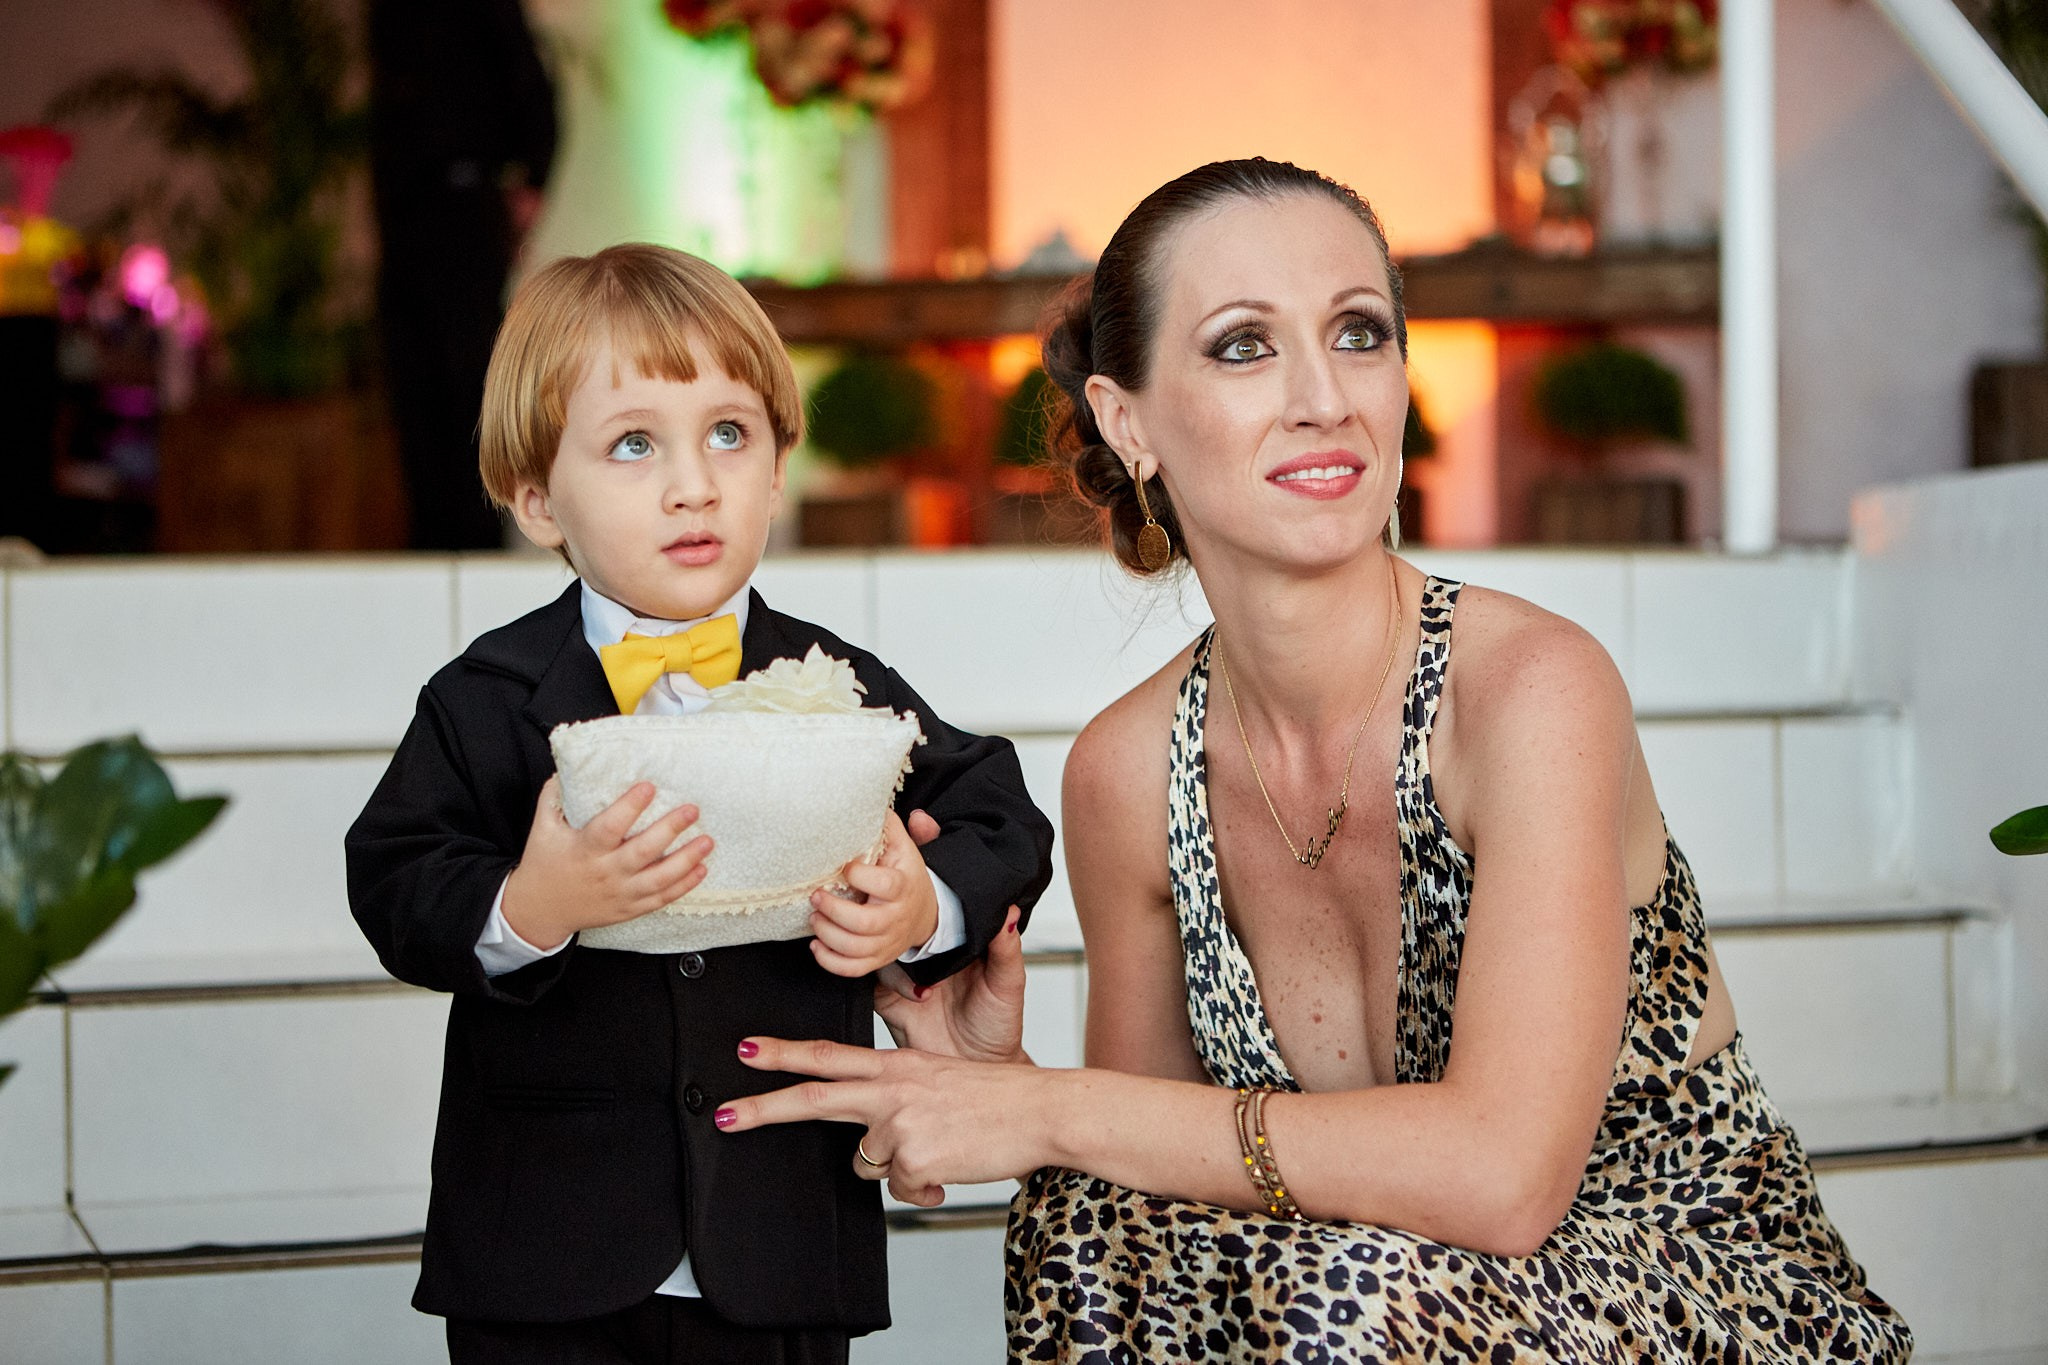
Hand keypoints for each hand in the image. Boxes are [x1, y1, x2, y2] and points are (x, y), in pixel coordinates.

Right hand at [502, 777, 710, 948]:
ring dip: (686, 860)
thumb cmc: (544, 864)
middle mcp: (605, 872)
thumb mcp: (543, 828)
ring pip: (658, 879)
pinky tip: (701, 870)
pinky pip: (660, 899)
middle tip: (692, 810)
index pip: (609, 827)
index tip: (649, 786)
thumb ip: (554, 797)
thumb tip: (568, 767)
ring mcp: (619, 893)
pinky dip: (683, 886)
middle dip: (670, 830)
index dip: (630, 807)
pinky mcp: (629, 908)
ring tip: (707, 841)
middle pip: (642, 852)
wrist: (539, 911)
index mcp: (584, 849)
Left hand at [718, 1037, 1049, 1206]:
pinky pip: (902, 1190)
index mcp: (896, 1066)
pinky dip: (925, 1189)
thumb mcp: (938, 1083)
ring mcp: (899, 1126)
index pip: (828, 1055)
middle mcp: (891, 1091)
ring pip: (868, 1163)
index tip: (746, 1050)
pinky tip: (951, 1169)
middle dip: (761, 1109)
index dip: (783, 1053)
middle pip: (813, 1099)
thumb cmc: (997, 1099)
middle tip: (722, 1115)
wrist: (1041, 1111)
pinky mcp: (913, 1160)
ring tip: (941, 1148)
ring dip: (899, 1167)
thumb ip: (895, 1104)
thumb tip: (870, 1151)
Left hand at [809, 809, 937, 976]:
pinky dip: (830, 961)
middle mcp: (896, 917)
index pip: (885, 884)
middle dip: (835, 911)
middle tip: (816, 896)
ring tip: (814, 917)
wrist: (927, 913)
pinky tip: (816, 945)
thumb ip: (895, 828)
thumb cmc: (905, 876)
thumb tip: (880, 806)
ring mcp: (887, 941)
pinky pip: (853, 969)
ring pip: (856, 949)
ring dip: (828, 935)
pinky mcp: (877, 958)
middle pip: (866, 924)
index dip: (861, 876)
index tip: (845, 867)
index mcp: (903, 886)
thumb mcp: (905, 848)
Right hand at [874, 905, 1027, 1062]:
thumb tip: (1008, 912)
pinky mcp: (887, 999)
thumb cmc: (997, 1026)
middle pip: (901, 924)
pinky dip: (887, 982)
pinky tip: (917, 995)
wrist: (975, 1067)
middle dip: (905, 925)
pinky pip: (871, 981)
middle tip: (925, 941)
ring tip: (929, 981)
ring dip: (897, 955)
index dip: (929, 902)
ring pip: (881, 948)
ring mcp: (904, 976)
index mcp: (954, 942)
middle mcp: (925, 955)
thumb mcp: (1008, 984)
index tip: (931, 901)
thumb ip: (1006, 949)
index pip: (933, 911)